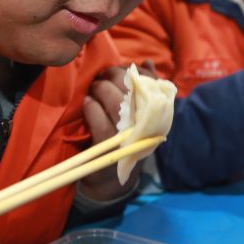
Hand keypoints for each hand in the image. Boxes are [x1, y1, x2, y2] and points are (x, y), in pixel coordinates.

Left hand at [79, 62, 155, 199]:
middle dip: (112, 77)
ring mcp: (127, 136)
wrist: (112, 180)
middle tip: (101, 77)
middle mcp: (145, 125)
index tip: (120, 69)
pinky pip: (98, 119)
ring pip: (114, 102)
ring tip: (93, 89)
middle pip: (130, 90)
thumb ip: (145, 89)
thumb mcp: (139, 116)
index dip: (133, 72)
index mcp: (156, 115)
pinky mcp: (109, 147)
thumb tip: (146, 63)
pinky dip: (91, 107)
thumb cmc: (126, 140)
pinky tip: (87, 103)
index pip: (149, 84)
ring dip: (100, 90)